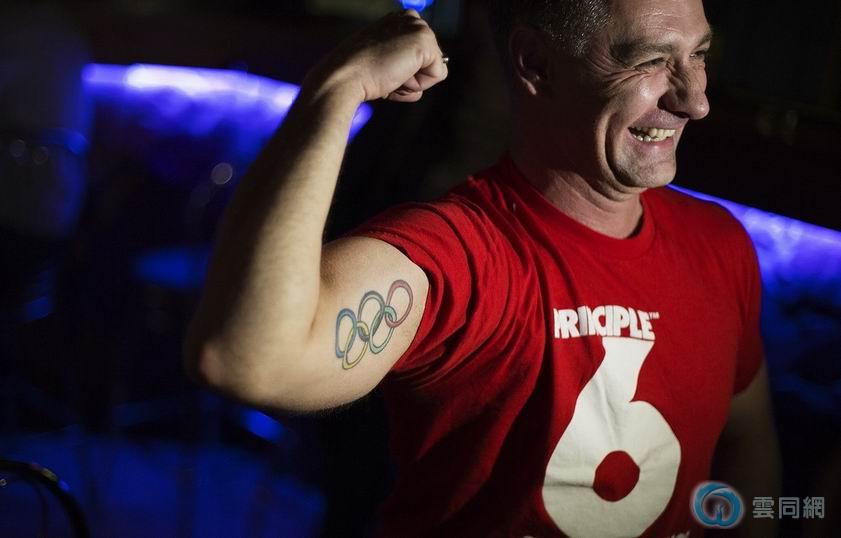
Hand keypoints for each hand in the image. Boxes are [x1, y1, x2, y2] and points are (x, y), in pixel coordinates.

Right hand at [308, 10, 448, 102]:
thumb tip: (419, 72)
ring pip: (433, 69)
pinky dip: (419, 85)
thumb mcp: (381, 61)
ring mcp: (417, 28)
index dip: (404, 72)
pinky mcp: (425, 41)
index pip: (419, 55)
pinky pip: (438, 75)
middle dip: (411, 77)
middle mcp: (408, 19)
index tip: (381, 70)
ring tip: (389, 75)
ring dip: (412, 82)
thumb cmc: (357, 74)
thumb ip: (400, 61)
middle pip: (429, 61)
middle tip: (385, 74)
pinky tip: (397, 76)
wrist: (345, 77)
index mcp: (396, 21)